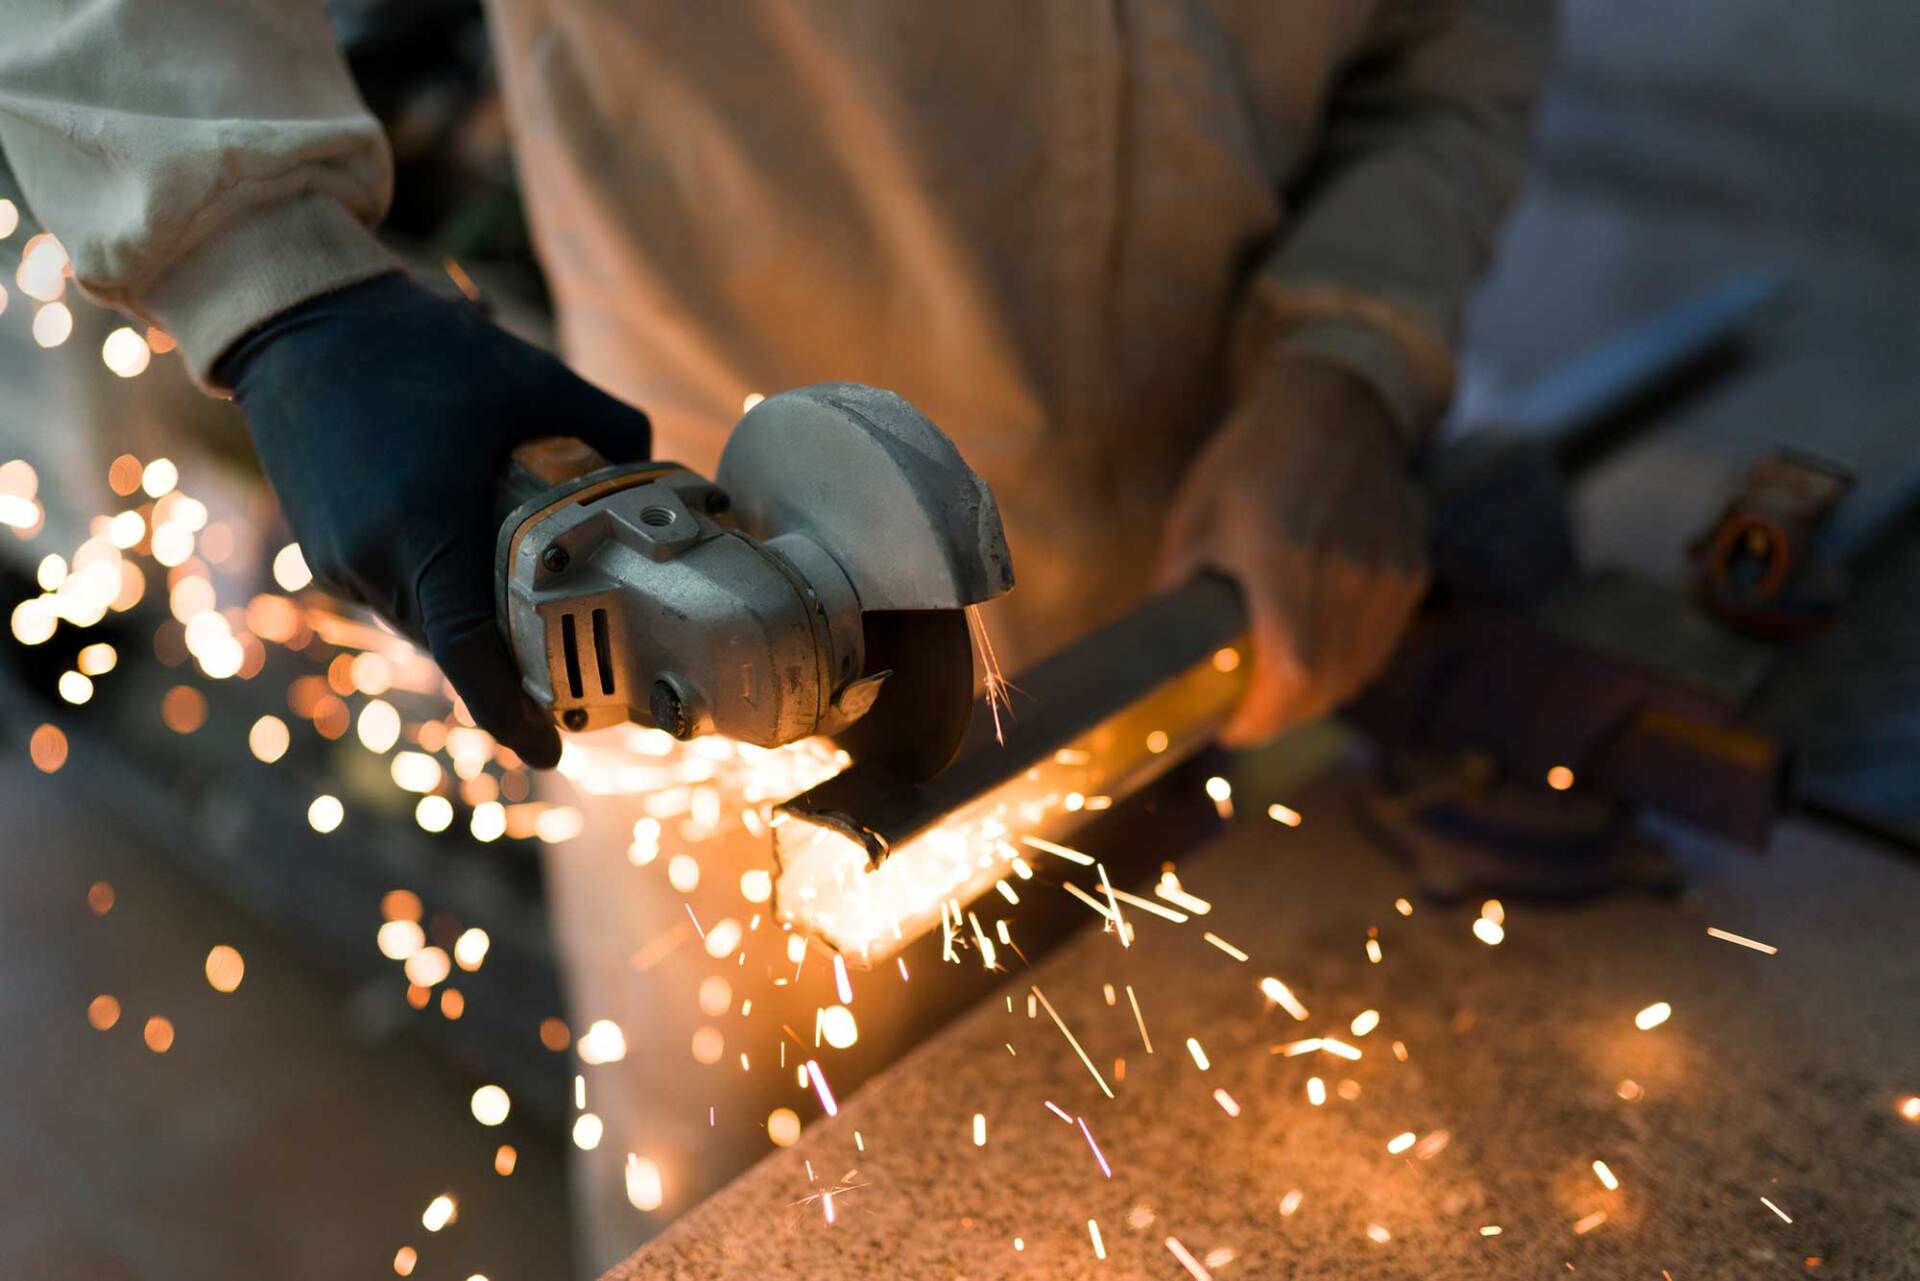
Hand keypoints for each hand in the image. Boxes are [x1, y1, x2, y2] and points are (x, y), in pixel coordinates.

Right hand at [217, 272, 650, 767]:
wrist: (303, 320)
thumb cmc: (420, 348)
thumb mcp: (535, 380)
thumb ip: (611, 431)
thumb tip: (660, 474)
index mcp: (425, 534)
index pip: (472, 658)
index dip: (513, 716)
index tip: (552, 753)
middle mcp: (375, 564)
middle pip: (460, 651)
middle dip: (513, 668)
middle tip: (577, 669)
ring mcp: (341, 562)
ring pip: (427, 629)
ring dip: (476, 626)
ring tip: (532, 609)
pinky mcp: (325, 551)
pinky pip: (398, 599)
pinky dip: (441, 596)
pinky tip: (474, 563)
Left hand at [1158, 359, 1428, 744]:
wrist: (1339, 405)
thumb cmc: (1253, 459)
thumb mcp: (1194, 520)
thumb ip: (1178, 592)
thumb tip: (1157, 657)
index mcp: (1285, 564)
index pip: (1289, 677)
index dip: (1261, 718)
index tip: (1230, 728)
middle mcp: (1347, 577)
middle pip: (1324, 687)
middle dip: (1281, 713)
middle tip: (1247, 711)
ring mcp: (1388, 577)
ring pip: (1357, 671)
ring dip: (1316, 693)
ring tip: (1279, 685)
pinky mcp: (1412, 571)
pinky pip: (1381, 643)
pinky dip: (1348, 661)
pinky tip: (1318, 647)